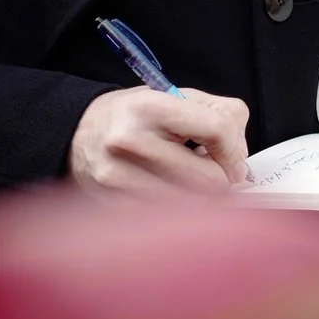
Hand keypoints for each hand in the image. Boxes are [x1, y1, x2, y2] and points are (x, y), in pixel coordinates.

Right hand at [70, 86, 249, 195]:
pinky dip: (181, 213)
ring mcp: (119, 178)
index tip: (233, 158)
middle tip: (213, 172)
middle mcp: (130, 141)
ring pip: (193, 207)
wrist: (78, 134)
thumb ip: (219, 114)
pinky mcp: (113, 206)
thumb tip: (240, 157)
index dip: (235, 149)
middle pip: (210, 179)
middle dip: (222, 179)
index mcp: (149, 107)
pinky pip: (169, 221)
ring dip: (203, 199)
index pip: (218, 130)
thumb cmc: (134, 116)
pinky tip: (172, 195)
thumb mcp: (173, 97)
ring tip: (190, 181)